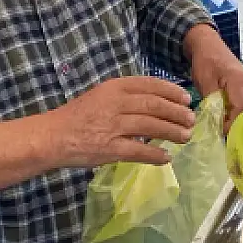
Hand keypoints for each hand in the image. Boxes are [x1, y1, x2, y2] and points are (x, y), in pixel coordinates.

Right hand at [44, 76, 195, 168]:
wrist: (52, 136)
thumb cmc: (77, 116)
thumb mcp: (100, 96)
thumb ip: (125, 97)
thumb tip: (156, 103)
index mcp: (114, 87)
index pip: (150, 85)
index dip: (171, 91)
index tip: (185, 98)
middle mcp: (116, 104)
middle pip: (155, 105)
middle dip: (177, 113)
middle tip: (190, 119)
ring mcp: (113, 126)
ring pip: (152, 127)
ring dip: (172, 132)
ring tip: (185, 136)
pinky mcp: (110, 149)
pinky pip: (139, 152)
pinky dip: (156, 155)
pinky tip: (166, 157)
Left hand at [184, 24, 242, 131]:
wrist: (209, 45)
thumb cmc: (205, 61)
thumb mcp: (204, 81)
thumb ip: (212, 102)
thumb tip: (217, 124)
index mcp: (240, 82)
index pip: (241, 109)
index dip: (233, 125)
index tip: (221, 135)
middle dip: (241, 127)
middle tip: (228, 139)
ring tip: (232, 134)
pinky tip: (238, 124)